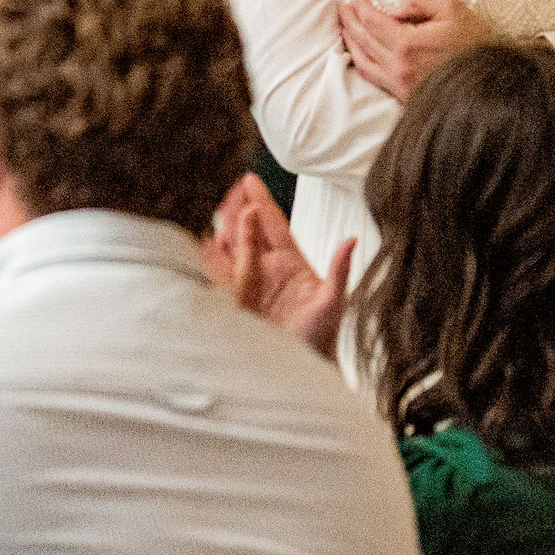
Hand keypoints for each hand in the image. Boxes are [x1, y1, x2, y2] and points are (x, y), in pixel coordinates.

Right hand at [206, 173, 353, 360]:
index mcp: (292, 264)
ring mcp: (250, 285)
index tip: (249, 181)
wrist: (300, 373)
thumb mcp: (333, 303)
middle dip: (239, 208)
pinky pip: (219, 276)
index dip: (262, 202)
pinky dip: (209, 259)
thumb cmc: (320, 341)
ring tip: (215, 207)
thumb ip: (339, 271)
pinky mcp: (235, 303)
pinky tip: (201, 243)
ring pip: (233, 249)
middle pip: (250, 231)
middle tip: (228, 186)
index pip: (274, 225)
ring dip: (224, 229)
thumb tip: (352, 240)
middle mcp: (268, 270)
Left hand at [338, 0, 496, 100]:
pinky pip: (374, 78)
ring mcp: (400, 84)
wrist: (492, 83)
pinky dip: (362, 63)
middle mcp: (398, 67)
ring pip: (363, 62)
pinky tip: (360, 55)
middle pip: (363, 41)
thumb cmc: (475, 43)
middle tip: (343, 10)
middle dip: (350, 23)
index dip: (361, 9)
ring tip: (344, 30)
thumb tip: (398, 5)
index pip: (372, 23)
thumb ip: (421, 1)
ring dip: (350, 44)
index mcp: (407, 44)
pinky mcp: (405, 96)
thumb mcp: (453, 9)